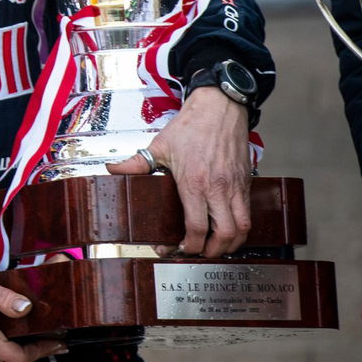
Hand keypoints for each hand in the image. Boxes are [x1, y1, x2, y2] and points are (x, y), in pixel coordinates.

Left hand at [107, 87, 251, 256]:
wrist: (220, 107)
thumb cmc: (191, 125)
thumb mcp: (159, 145)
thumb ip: (136, 164)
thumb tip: (113, 171)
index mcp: (194, 183)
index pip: (197, 227)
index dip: (189, 245)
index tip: (178, 248)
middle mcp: (218, 188)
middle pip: (225, 234)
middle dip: (212, 251)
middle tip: (200, 253)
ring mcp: (235, 186)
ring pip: (243, 227)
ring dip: (231, 243)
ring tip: (217, 247)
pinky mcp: (246, 182)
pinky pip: (249, 212)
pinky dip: (241, 227)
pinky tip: (228, 228)